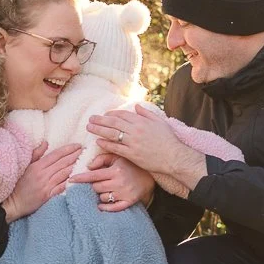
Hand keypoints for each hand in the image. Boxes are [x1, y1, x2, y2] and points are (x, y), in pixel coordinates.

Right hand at [3, 141, 82, 221]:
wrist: (14, 203)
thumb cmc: (19, 185)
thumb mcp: (26, 166)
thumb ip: (36, 154)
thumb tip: (46, 142)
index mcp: (37, 166)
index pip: (55, 154)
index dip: (68, 149)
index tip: (77, 145)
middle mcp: (42, 174)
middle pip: (62, 163)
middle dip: (75, 155)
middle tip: (86, 150)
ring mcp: (46, 186)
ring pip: (64, 173)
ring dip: (76, 166)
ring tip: (86, 161)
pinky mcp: (48, 196)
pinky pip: (62, 187)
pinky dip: (71, 182)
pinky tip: (80, 177)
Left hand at [69, 152, 155, 211]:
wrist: (149, 176)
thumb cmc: (129, 165)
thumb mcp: (117, 157)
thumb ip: (101, 159)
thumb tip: (88, 167)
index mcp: (115, 170)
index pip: (93, 175)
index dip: (80, 178)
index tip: (71, 179)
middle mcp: (119, 183)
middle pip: (96, 188)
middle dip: (94, 185)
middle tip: (98, 182)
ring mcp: (125, 193)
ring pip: (103, 198)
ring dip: (100, 194)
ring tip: (106, 189)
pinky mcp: (129, 201)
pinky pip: (113, 208)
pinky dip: (105, 207)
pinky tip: (101, 205)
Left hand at [86, 104, 205, 192]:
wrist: (173, 156)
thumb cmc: (168, 140)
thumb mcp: (159, 122)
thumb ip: (147, 113)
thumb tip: (137, 106)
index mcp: (141, 121)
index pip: (122, 114)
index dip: (111, 114)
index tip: (104, 114)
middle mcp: (135, 130)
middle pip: (114, 123)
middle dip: (100, 120)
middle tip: (90, 119)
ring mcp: (133, 142)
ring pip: (112, 134)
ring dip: (99, 130)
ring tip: (89, 128)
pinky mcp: (132, 154)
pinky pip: (116, 148)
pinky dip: (106, 144)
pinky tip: (98, 142)